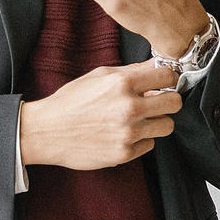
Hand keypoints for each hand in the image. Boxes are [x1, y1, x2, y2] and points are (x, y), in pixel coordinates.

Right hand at [19, 60, 180, 168]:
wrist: (45, 132)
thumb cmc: (71, 101)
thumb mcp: (98, 76)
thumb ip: (131, 71)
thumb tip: (159, 67)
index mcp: (122, 83)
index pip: (168, 76)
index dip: (168, 79)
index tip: (163, 84)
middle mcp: (129, 107)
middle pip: (175, 103)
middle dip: (168, 101)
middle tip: (156, 103)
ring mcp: (128, 132)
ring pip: (167, 125)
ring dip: (157, 122)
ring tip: (140, 120)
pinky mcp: (124, 153)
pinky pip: (150, 144)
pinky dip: (141, 140)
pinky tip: (124, 134)